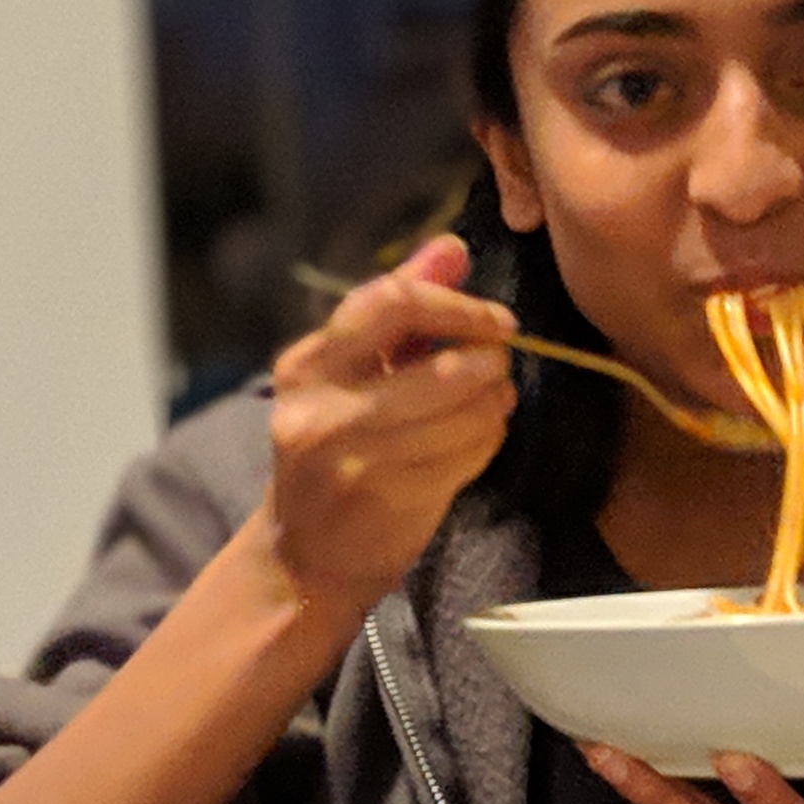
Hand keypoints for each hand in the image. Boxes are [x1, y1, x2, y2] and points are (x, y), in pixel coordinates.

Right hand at [253, 235, 516, 620]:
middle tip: (499, 366)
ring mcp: (351, 458)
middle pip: (443, 364)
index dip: (459, 306)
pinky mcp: (387, 498)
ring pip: (466, 412)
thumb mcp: (350, 374)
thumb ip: (398, 309)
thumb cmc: (335, 451)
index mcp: (306, 364)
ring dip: (494, 404)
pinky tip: (475, 442)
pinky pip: (469, 454)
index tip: (495, 321)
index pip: (391, 303)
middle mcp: (319, 408)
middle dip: (490, 361)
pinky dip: (487, 442)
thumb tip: (451, 248)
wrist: (303, 556)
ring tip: (491, 404)